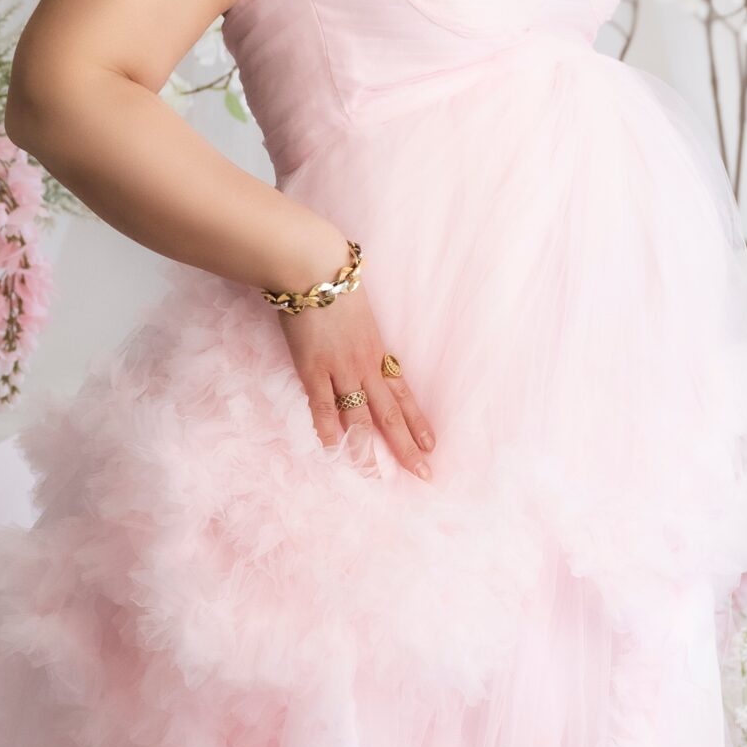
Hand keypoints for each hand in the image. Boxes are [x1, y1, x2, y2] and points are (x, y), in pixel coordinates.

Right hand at [275, 287, 435, 478]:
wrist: (314, 269)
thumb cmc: (335, 281)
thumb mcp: (359, 310)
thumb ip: (360, 332)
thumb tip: (356, 340)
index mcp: (378, 351)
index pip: (403, 394)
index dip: (418, 421)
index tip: (432, 445)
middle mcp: (366, 365)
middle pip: (391, 414)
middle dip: (407, 446)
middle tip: (423, 474)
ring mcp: (340, 369)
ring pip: (360, 418)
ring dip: (368, 450)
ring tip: (376, 477)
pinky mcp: (313, 369)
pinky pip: (323, 406)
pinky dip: (329, 429)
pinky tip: (335, 450)